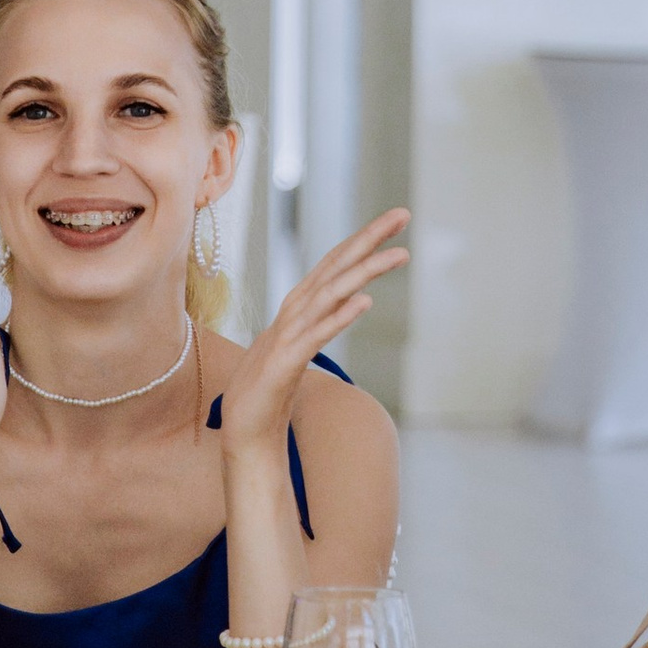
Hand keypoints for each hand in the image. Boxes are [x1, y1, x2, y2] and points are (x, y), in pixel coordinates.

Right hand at [215, 208, 409, 453]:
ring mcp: (288, 337)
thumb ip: (318, 323)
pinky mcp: (285, 364)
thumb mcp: (297, 348)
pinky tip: (365, 302)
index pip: (335, 264)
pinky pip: (316, 337)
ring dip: (365, 271)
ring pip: (331, 294)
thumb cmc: (269, 393)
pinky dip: (339, 317)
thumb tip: (346, 303)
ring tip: (400, 254)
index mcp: (298, 309)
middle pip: (335, 267)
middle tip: (403, 213)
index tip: (395, 220)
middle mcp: (294, 314)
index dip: (363, 240)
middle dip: (369, 239)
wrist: (244, 433)